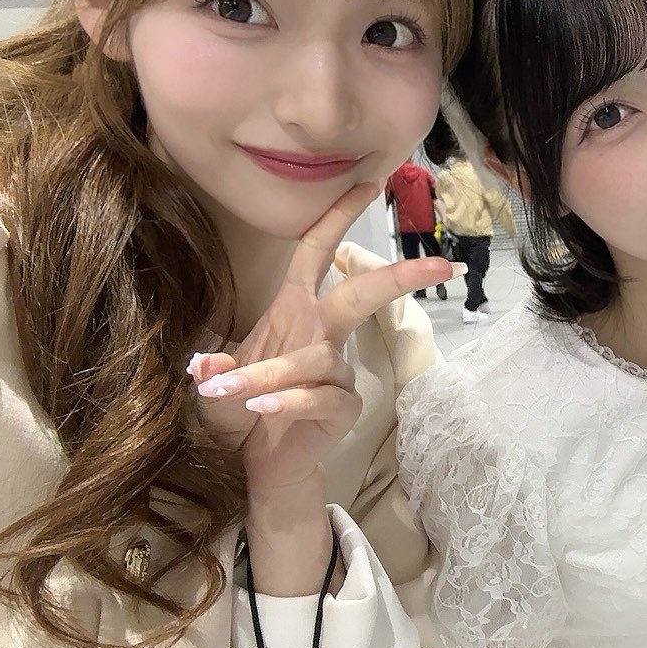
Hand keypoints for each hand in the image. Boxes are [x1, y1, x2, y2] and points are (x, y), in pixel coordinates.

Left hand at [189, 183, 461, 498]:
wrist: (250, 463)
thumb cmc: (238, 409)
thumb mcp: (214, 383)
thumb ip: (213, 369)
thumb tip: (206, 363)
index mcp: (293, 310)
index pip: (317, 253)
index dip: (338, 217)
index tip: (368, 184)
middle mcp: (319, 334)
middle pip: (360, 295)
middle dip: (398, 277)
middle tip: (441, 267)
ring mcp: (336, 371)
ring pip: (315, 358)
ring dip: (269, 372)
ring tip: (226, 389)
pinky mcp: (342, 407)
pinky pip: (320, 396)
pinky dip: (288, 399)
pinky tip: (262, 406)